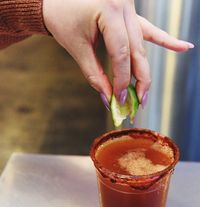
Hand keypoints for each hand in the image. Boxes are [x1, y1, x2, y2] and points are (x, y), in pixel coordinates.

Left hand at [43, 0, 193, 105]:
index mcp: (110, 10)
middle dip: (139, 80)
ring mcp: (129, 8)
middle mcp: (124, 6)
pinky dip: (164, 40)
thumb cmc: (62, 19)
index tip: (120, 99)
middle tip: (139, 102)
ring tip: (147, 92)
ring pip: (143, 44)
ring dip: (145, 70)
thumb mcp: (77, 48)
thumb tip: (108, 99)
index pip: (122, 53)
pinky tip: (183, 47)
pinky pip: (148, 30)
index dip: (122, 79)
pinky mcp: (129, 13)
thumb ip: (94, 75)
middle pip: (138, 51)